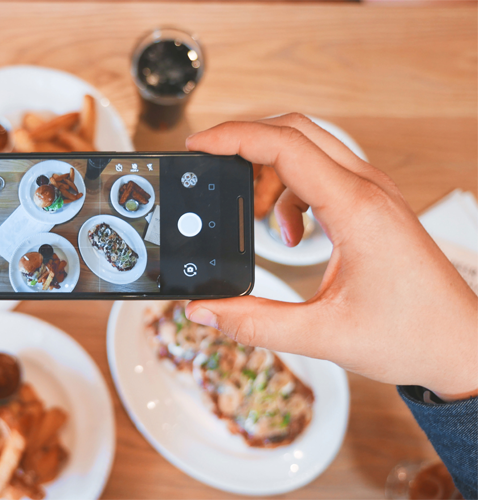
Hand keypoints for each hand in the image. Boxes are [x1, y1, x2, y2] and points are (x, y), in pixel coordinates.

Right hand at [185, 114, 477, 398]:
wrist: (462, 345)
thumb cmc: (413, 335)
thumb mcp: (323, 335)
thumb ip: (255, 323)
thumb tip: (205, 310)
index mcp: (356, 209)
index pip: (285, 146)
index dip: (234, 138)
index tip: (199, 145)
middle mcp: (367, 190)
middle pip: (295, 131)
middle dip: (245, 142)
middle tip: (212, 166)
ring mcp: (373, 194)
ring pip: (308, 149)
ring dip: (269, 170)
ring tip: (253, 215)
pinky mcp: (373, 206)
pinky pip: (321, 174)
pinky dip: (291, 192)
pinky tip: (291, 233)